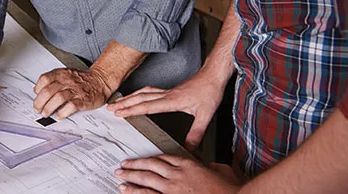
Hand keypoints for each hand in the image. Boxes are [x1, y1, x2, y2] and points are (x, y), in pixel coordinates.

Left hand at [33, 67, 112, 118]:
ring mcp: (76, 90)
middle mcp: (67, 81)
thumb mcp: (65, 74)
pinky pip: (71, 106)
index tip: (36, 96)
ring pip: (58, 98)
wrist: (100, 81)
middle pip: (49, 91)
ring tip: (45, 113)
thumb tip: (37, 90)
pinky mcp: (83, 100)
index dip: (38, 89)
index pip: (45, 79)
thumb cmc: (81, 80)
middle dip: (40, 102)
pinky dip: (63, 112)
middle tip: (37, 109)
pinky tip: (59, 115)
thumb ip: (51, 81)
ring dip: (49, 108)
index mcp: (61, 74)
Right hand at [106, 70, 224, 149]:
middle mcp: (167, 94)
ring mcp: (167, 91)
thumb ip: (196, 133)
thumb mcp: (206, 115)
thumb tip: (189, 148)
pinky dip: (138, 93)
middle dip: (124, 103)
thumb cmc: (209, 92)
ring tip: (117, 102)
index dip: (131, 110)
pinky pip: (148, 90)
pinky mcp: (170, 90)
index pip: (147, 106)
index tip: (119, 113)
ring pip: (143, 92)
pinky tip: (137, 95)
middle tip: (110, 108)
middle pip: (140, 97)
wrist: (213, 76)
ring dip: (129, 97)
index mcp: (172, 101)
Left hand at [115, 155, 240, 193]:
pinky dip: (136, 192)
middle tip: (123, 165)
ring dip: (130, 177)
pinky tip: (126, 191)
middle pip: (150, 166)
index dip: (150, 159)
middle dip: (134, 165)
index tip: (142, 159)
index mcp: (188, 164)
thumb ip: (211, 166)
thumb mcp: (221, 170)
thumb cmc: (228, 189)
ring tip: (119, 176)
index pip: (164, 157)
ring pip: (146, 179)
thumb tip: (209, 166)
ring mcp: (173, 188)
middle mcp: (177, 174)